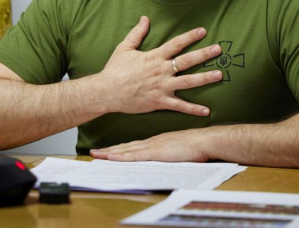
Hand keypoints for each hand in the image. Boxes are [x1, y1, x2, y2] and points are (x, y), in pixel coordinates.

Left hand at [90, 129, 209, 161]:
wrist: (204, 140)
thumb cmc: (195, 145)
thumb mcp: (178, 147)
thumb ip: (168, 151)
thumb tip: (162, 158)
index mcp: (156, 142)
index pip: (133, 146)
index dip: (119, 148)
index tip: (107, 150)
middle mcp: (151, 142)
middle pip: (126, 147)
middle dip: (109, 150)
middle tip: (95, 152)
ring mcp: (152, 146)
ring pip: (127, 150)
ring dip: (111, 153)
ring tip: (97, 155)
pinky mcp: (156, 152)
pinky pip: (135, 155)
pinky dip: (122, 156)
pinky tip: (112, 157)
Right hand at [95, 16, 222, 115]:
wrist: (107, 91)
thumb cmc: (114, 69)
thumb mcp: (125, 48)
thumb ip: (137, 33)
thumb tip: (145, 18)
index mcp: (154, 57)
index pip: (176, 44)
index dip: (190, 36)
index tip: (203, 31)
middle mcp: (161, 70)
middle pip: (187, 61)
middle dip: (204, 54)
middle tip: (219, 49)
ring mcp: (162, 87)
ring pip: (188, 82)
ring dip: (205, 78)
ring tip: (220, 75)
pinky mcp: (160, 102)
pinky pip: (180, 106)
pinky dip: (193, 109)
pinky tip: (207, 110)